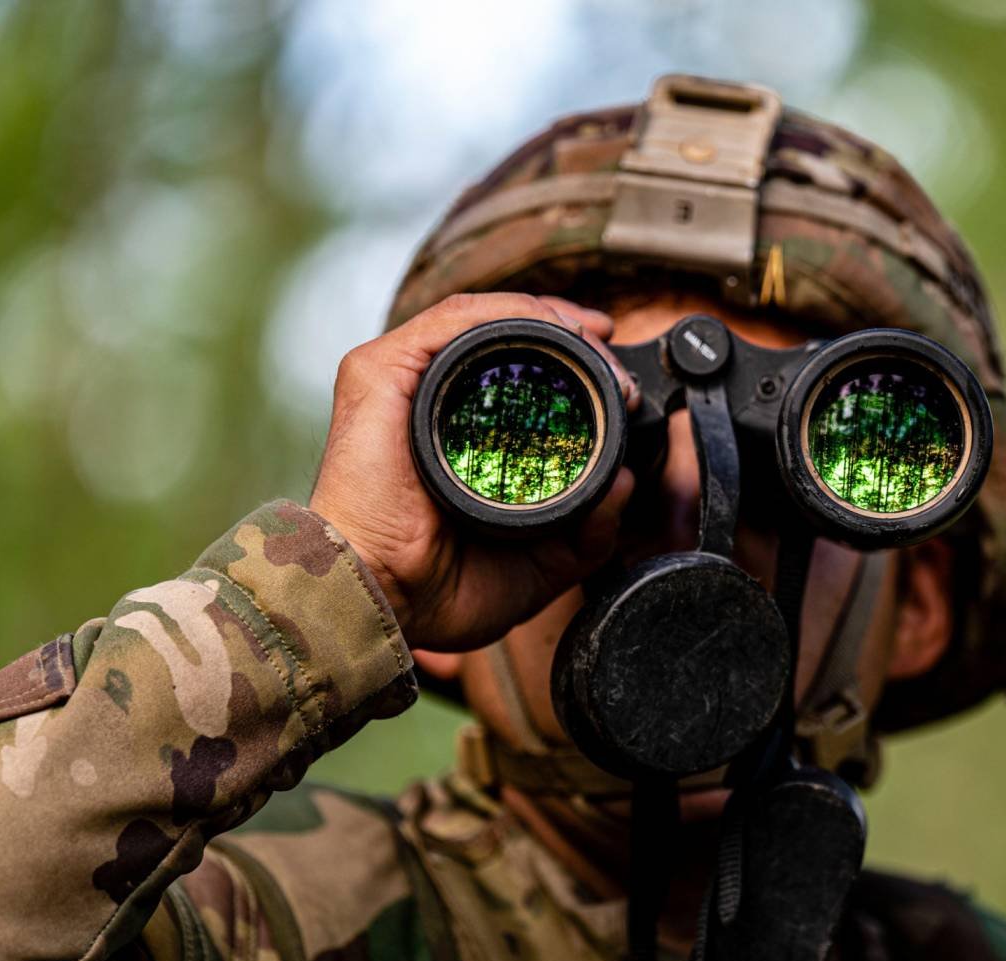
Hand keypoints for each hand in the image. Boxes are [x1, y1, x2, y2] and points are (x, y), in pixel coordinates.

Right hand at [309, 292, 639, 650]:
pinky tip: (553, 328)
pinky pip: (452, 321)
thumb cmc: (435, 591)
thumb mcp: (537, 565)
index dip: (568, 360)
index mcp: (452, 435)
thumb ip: (585, 532)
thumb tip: (626, 485)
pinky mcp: (379, 372)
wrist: (383, 601)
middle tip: (614, 361)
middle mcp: (424, 400)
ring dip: (549, 319)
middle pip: (502, 335)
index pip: (512, 371)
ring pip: (482, 319)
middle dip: (569, 333)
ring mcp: (400, 381)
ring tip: (594, 343)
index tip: (616, 380)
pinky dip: (509, 314)